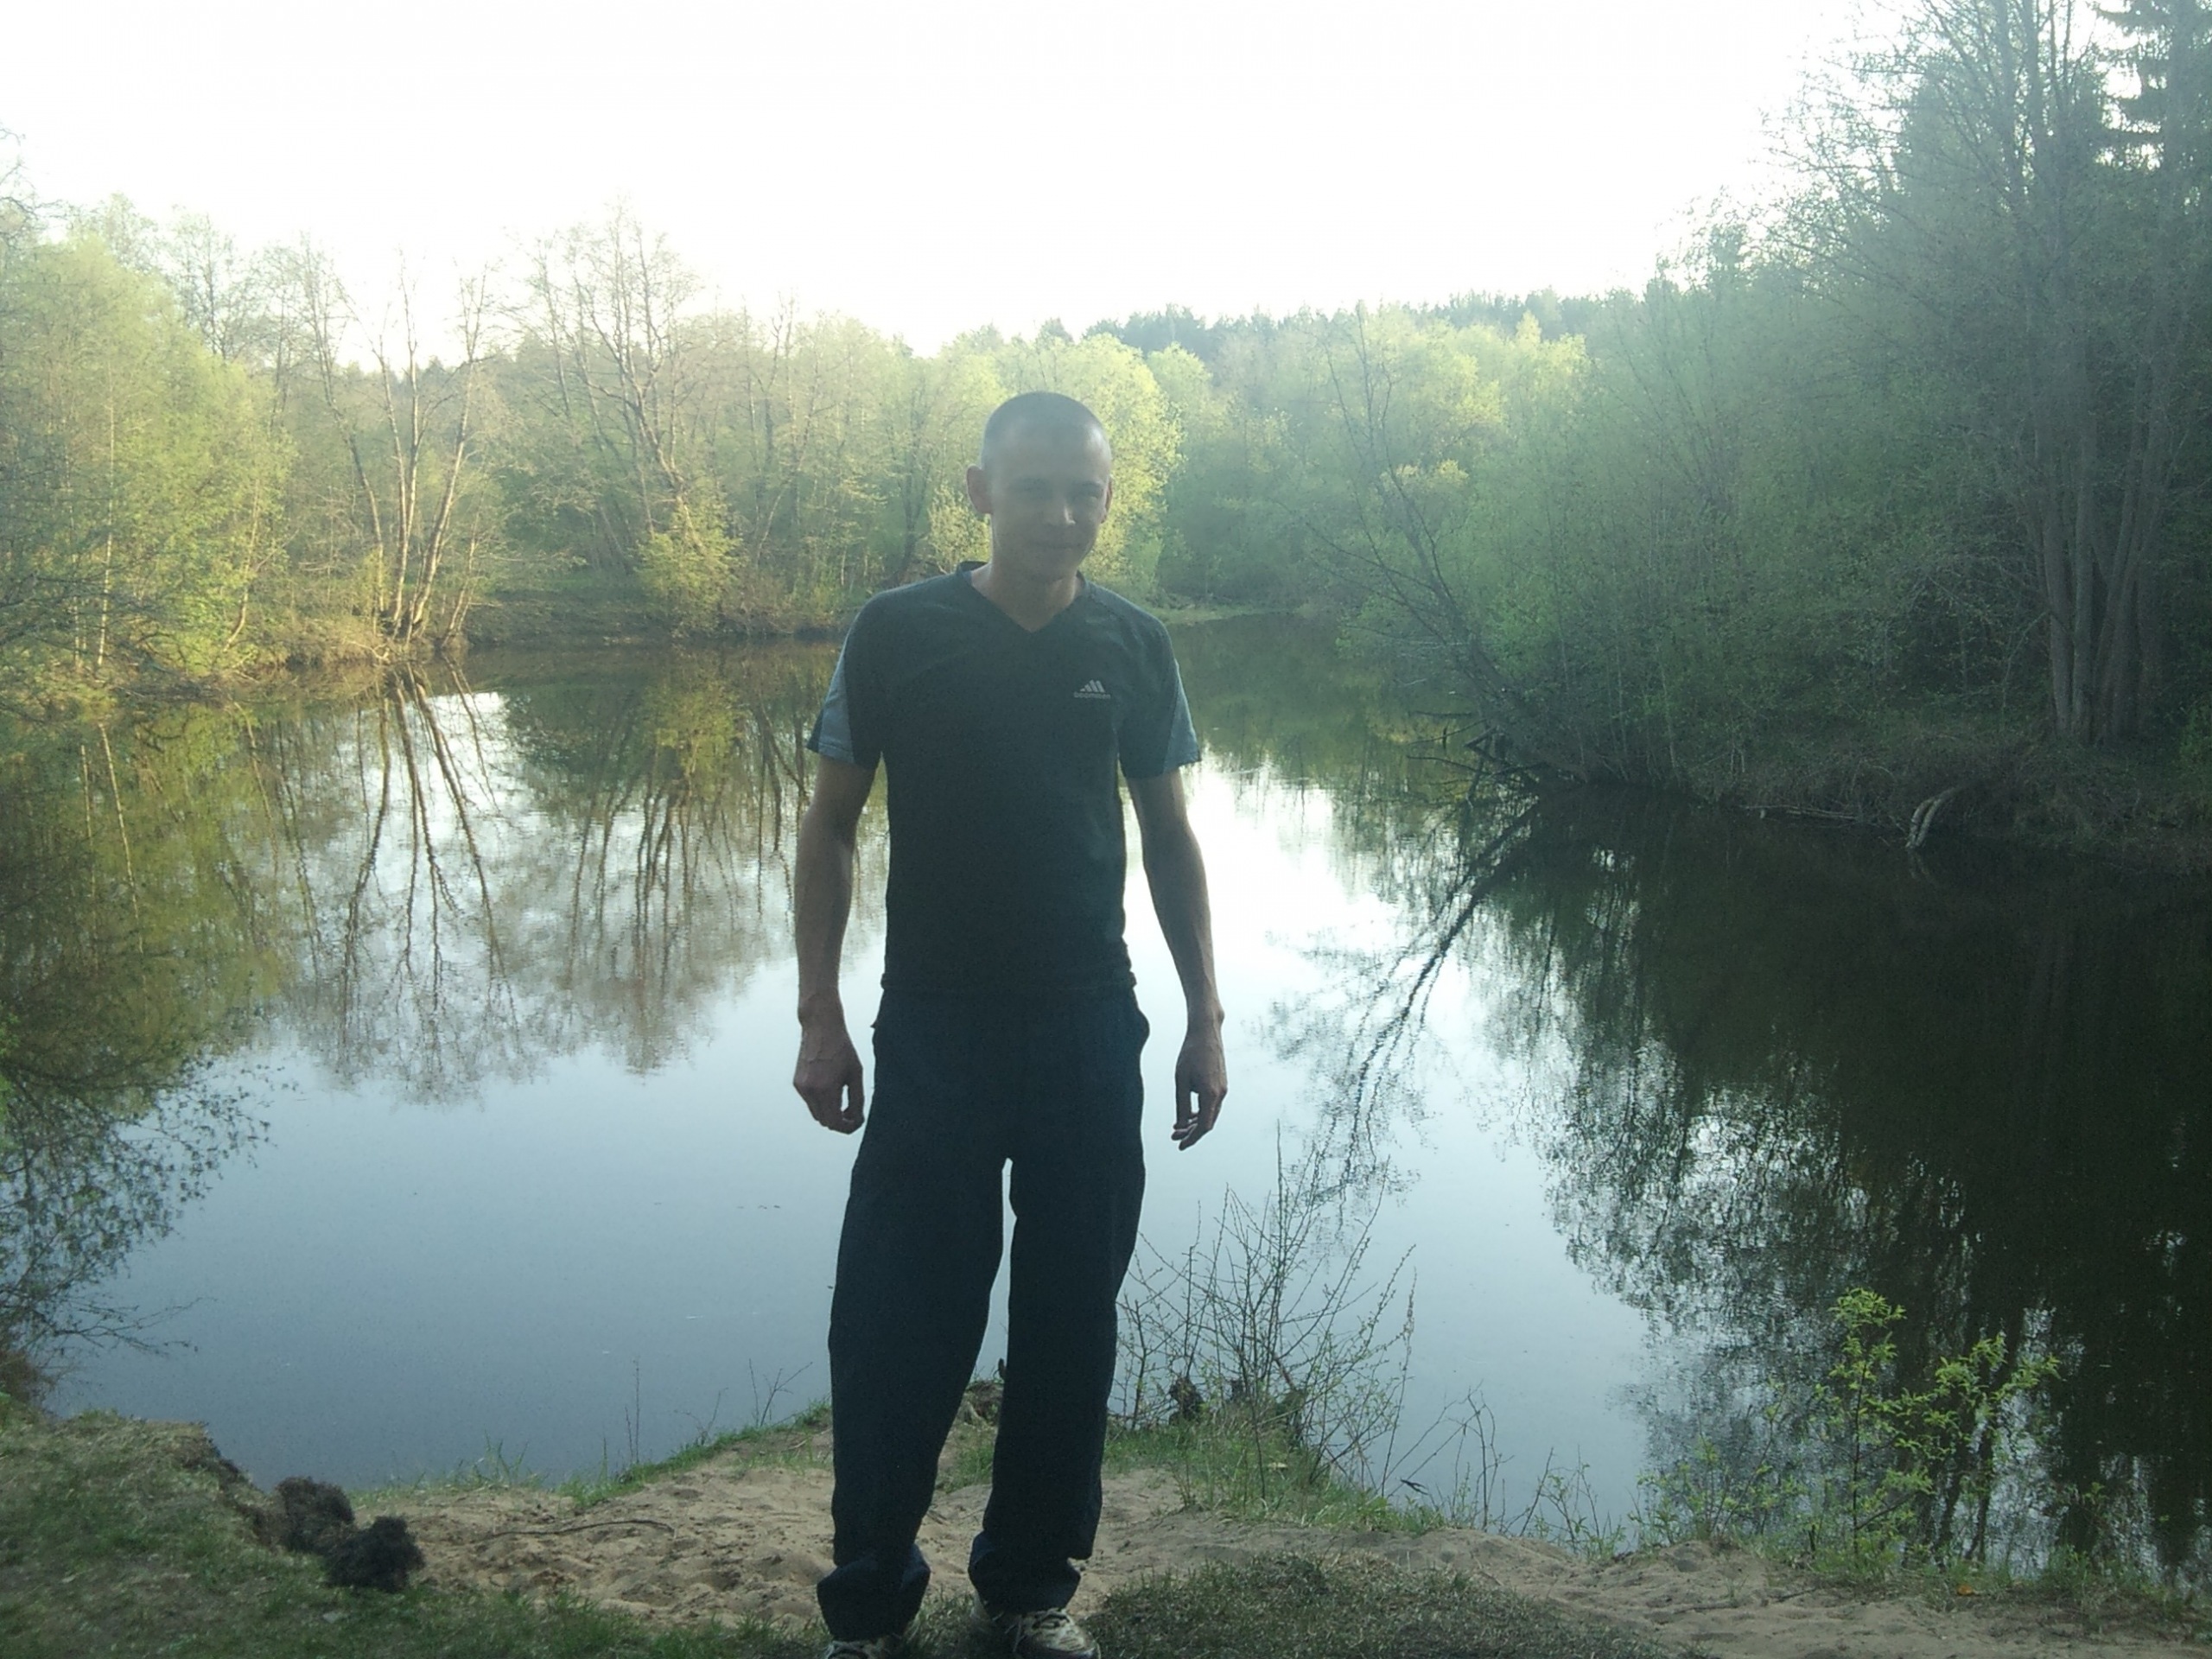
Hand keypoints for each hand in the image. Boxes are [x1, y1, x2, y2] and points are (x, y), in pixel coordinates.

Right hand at [794, 1016, 865, 1133]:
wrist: (821, 1027)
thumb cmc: (842, 1047)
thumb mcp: (856, 1073)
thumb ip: (857, 1099)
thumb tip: (856, 1118)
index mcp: (826, 1088)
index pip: (834, 1122)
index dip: (847, 1127)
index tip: (856, 1122)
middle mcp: (810, 1090)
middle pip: (824, 1122)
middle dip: (839, 1122)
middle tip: (852, 1115)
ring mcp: (801, 1087)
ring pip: (816, 1114)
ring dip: (829, 1114)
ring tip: (843, 1104)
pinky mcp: (797, 1083)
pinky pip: (810, 1102)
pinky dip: (821, 1103)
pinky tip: (831, 1091)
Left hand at [1171, 1020, 1226, 1149]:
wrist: (1206, 1032)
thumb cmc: (1190, 1054)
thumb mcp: (1181, 1081)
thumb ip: (1181, 1105)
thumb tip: (1180, 1126)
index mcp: (1211, 1094)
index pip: (1203, 1126)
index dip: (1192, 1139)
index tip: (1180, 1146)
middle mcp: (1221, 1094)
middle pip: (1208, 1123)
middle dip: (1192, 1133)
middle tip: (1174, 1137)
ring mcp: (1223, 1089)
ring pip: (1211, 1114)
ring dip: (1196, 1123)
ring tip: (1179, 1128)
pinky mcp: (1221, 1083)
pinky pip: (1212, 1105)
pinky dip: (1201, 1112)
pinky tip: (1189, 1115)